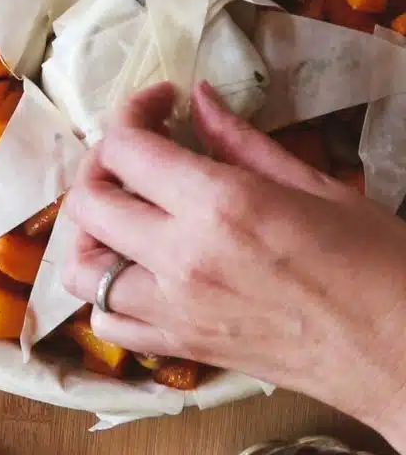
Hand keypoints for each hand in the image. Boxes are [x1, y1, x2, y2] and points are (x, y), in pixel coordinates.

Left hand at [61, 82, 405, 452]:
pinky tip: (134, 272)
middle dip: (101, 165)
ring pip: (80, 269)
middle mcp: (181, 259)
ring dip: (89, 234)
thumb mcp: (314, 185)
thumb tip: (197, 102)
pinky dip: (104, 295)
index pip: (127, 149)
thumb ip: (240, 142)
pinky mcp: (179, 349)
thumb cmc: (377, 263)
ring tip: (125, 215)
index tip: (160, 104)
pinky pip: (107, 324)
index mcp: (220, 206)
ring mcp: (172, 311)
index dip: (131, 113)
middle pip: (87, 203)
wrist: (396, 351)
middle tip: (137, 154)